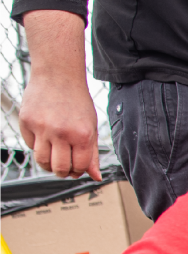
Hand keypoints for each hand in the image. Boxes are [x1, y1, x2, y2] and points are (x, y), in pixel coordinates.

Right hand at [19, 11, 100, 179]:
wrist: (58, 75)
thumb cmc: (78, 102)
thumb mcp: (91, 127)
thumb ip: (93, 154)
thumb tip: (96, 177)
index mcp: (82, 135)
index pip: (78, 168)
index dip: (78, 171)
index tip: (76, 167)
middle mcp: (61, 133)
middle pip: (59, 169)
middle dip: (63, 172)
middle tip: (64, 166)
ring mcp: (41, 128)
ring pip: (41, 161)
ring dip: (48, 164)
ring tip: (54, 156)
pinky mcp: (26, 122)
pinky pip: (30, 145)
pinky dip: (37, 145)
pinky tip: (45, 135)